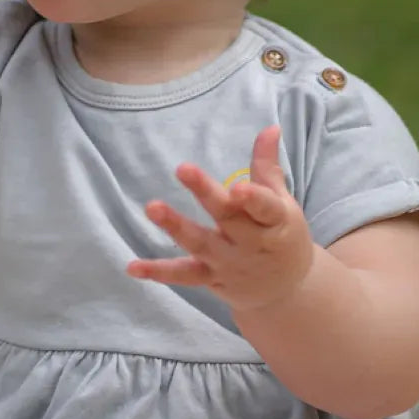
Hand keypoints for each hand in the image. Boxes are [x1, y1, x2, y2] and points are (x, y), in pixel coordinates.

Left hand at [128, 125, 314, 311]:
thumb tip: (270, 127)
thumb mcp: (282, 202)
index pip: (265, 208)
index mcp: (275, 221)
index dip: (253, 199)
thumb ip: (268, 166)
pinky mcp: (211, 279)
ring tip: (152, 207)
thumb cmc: (283, 235)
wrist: (286, 291)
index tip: (238, 187)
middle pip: (227, 217)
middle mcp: (251, 243)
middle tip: (183, 168)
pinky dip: (159, 273)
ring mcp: (229, 263)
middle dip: (205, 193)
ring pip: (201, 244)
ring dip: (175, 226)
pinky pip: (184, 275)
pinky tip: (133, 267)